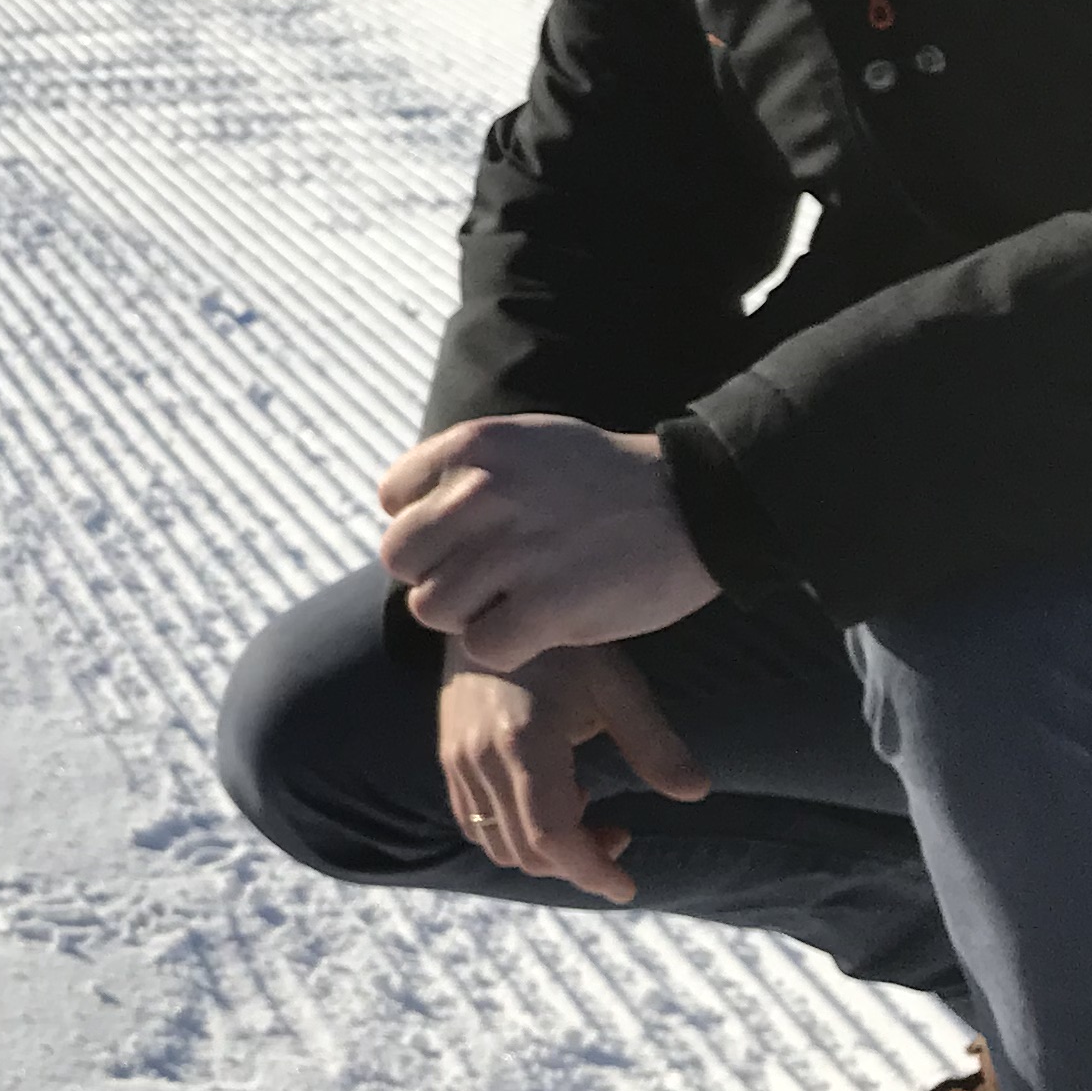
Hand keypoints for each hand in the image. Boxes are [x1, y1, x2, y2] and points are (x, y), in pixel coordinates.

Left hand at [375, 414, 721, 670]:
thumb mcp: (529, 442)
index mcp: (475, 446)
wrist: (698, 504)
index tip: (466, 537)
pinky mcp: (545, 608)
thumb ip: (465, 469)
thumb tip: (401, 507)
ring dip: (470, 616)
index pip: (393, 499)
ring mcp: (512, 552)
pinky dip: (507, 648)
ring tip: (515, 603)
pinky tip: (540, 629)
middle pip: (400, 558)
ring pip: (432, 608)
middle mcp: (484, 492)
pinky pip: (481, 647)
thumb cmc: (609, 480)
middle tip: (485, 581)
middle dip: (436, 575)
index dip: (424, 526)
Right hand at [435, 635, 709, 903]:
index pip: (552, 837)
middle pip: (525, 850)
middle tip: (620, 835)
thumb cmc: (562, 642)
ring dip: (544, 851)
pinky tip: (550, 798)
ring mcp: (457, 760)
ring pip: (496, 843)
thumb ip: (654, 743)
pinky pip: (474, 821)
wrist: (489, 603)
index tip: (628, 887)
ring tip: (586, 815)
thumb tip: (696, 793)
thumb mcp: (616, 685)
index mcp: (523, 744)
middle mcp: (480, 759)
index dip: (592, 872)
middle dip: (577, 862)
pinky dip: (513, 831)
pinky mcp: (448, 756)